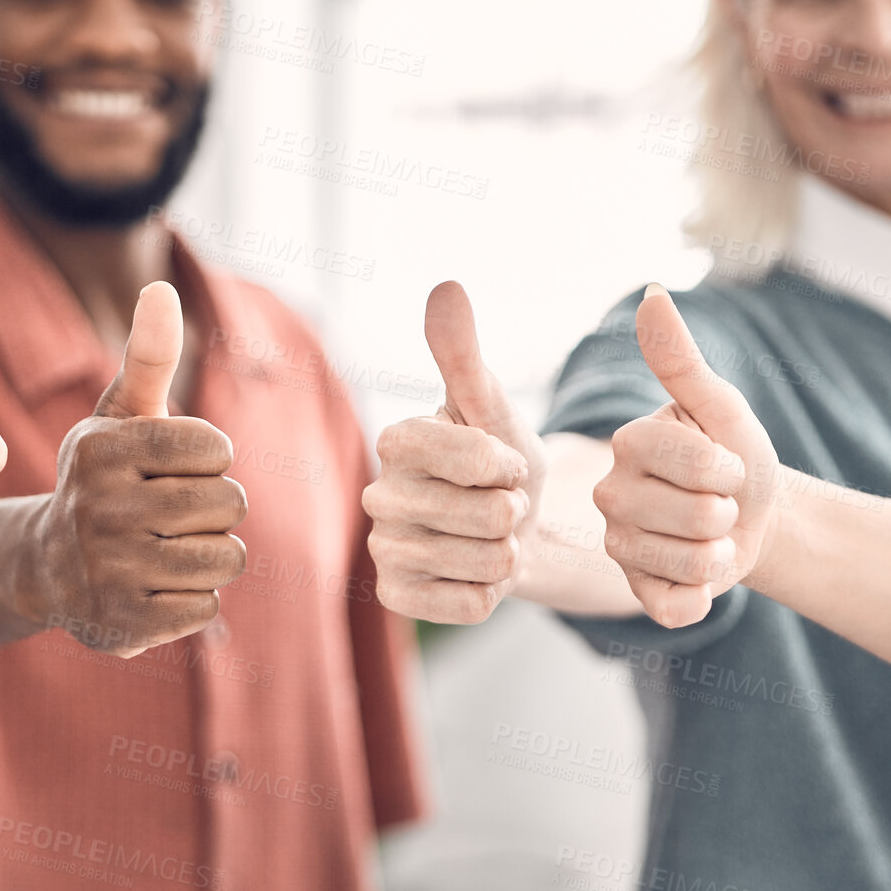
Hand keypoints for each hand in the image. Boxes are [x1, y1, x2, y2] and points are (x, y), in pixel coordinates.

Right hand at [17, 281, 246, 657]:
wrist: (47, 566)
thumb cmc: (104, 479)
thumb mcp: (121, 413)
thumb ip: (150, 354)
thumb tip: (159, 288)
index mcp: (103, 451)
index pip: (215, 449)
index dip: (209, 458)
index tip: (174, 466)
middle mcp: (100, 510)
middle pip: (229, 505)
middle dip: (218, 507)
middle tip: (177, 512)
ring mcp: (110, 572)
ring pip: (226, 558)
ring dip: (212, 554)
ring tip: (171, 547)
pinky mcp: (124, 625)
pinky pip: (207, 608)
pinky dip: (195, 598)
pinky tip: (157, 586)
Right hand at [363, 282, 541, 623]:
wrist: (508, 529)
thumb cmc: (501, 460)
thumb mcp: (492, 405)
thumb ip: (464, 353)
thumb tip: (446, 287)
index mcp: (396, 440)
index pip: (481, 459)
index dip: (512, 465)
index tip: (503, 463)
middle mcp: (376, 494)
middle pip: (490, 516)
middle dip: (514, 512)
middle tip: (499, 505)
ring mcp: (380, 549)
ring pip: (487, 560)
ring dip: (507, 552)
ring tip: (491, 538)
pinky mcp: (395, 597)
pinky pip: (473, 603)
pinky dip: (490, 591)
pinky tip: (475, 573)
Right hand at [593, 284, 779, 627]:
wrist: (759, 518)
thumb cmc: (739, 455)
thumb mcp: (720, 407)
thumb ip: (680, 359)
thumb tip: (652, 292)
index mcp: (627, 444)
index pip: (695, 465)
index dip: (730, 469)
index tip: (725, 463)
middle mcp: (608, 493)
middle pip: (697, 517)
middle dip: (729, 513)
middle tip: (719, 504)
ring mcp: (617, 546)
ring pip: (691, 562)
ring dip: (722, 553)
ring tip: (712, 538)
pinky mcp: (636, 591)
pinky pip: (676, 606)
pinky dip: (705, 597)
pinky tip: (699, 577)